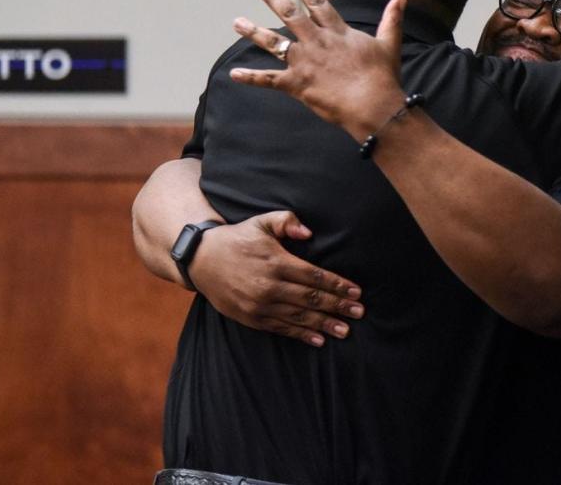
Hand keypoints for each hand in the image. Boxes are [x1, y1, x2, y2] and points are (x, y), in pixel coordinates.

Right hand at [189, 210, 364, 346]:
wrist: (201, 259)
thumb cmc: (238, 238)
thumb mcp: (261, 222)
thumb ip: (286, 222)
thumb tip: (308, 232)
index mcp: (276, 262)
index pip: (315, 276)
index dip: (338, 285)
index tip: (356, 292)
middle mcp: (269, 286)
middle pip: (311, 299)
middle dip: (338, 306)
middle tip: (359, 313)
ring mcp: (259, 305)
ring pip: (299, 317)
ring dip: (324, 324)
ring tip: (345, 330)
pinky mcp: (250, 317)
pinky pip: (281, 328)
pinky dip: (301, 335)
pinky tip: (319, 339)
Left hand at [229, 0, 407, 140]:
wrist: (373, 105)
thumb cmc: (383, 76)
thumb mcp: (389, 44)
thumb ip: (392, 20)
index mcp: (338, 33)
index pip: (317, 4)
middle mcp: (317, 42)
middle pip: (290, 16)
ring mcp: (304, 62)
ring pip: (273, 43)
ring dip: (253, 32)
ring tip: (237, 22)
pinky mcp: (297, 84)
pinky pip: (269, 80)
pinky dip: (251, 78)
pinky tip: (233, 74)